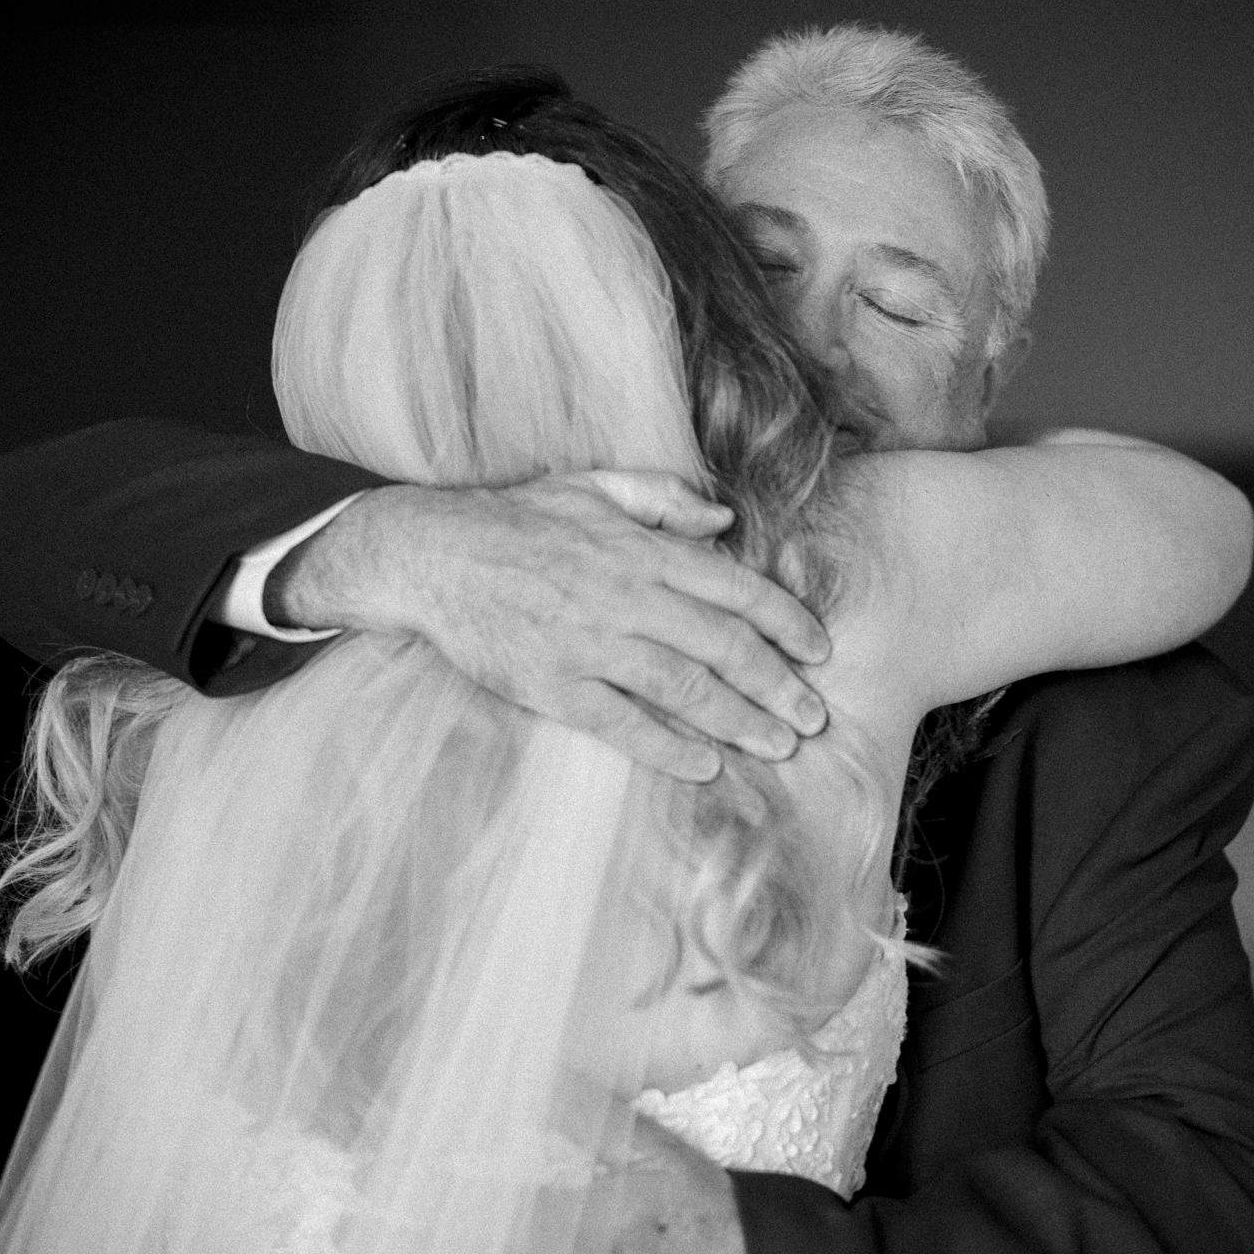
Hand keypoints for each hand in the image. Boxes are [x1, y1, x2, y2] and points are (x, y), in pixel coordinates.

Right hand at [268, 472, 829, 780]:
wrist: (433, 555)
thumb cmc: (516, 520)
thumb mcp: (593, 486)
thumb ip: (663, 499)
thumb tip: (723, 519)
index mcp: (642, 550)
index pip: (737, 590)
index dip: (787, 623)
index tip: (821, 652)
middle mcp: (626, 597)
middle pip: (724, 648)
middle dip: (779, 686)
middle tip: (816, 718)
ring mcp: (590, 645)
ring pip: (685, 690)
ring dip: (740, 722)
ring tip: (780, 747)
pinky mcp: (553, 685)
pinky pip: (623, 724)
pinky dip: (669, 749)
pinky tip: (706, 767)